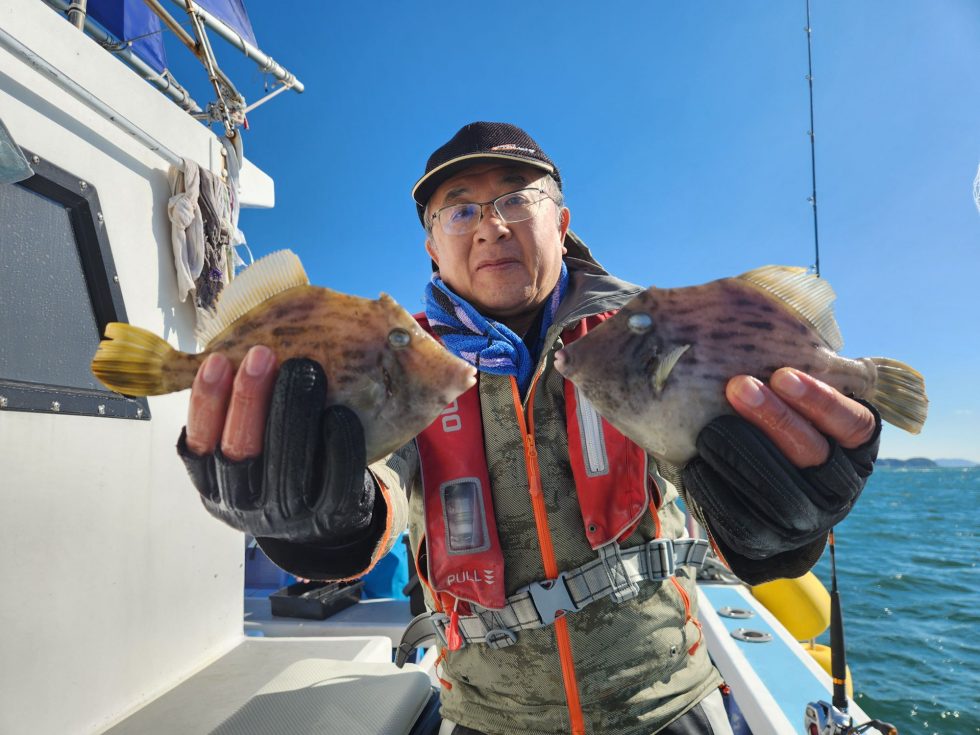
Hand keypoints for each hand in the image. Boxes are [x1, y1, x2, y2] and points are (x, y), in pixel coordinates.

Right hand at [177, 347, 377, 543]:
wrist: (322, 519)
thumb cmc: (278, 466)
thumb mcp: (244, 448)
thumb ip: (236, 414)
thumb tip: (234, 347)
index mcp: (213, 485)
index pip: (198, 444)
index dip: (206, 402)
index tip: (216, 359)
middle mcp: (245, 503)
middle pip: (240, 451)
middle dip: (249, 398)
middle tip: (262, 354)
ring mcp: (287, 514)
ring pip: (287, 464)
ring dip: (293, 411)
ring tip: (304, 367)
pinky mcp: (330, 514)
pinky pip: (335, 478)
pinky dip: (338, 442)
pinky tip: (339, 411)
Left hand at [681, 367, 880, 582]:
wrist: (764, 510)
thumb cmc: (778, 439)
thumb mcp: (798, 411)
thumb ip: (792, 385)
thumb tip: (760, 333)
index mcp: (856, 450)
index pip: (853, 425)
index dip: (821, 401)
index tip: (783, 374)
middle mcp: (840, 488)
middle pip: (810, 453)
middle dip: (773, 418)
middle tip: (737, 385)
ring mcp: (807, 521)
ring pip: (778, 491)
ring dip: (740, 452)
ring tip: (708, 425)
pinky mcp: (769, 542)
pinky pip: (740, 518)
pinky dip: (715, 488)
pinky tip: (695, 463)